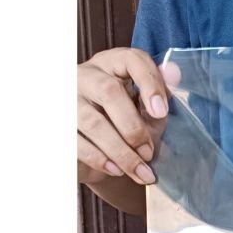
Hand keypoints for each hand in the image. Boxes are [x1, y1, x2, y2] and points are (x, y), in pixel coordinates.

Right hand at [78, 48, 169, 186]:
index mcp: (113, 65)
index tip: (161, 112)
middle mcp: (87, 76)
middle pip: (109, 92)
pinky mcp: (58, 127)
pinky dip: (100, 159)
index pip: (132, 59)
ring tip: (141, 172)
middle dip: (134, 128)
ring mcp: (67, 100)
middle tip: (149, 152)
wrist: (101, 157)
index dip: (149, 83)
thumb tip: (175, 73)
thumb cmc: (128, 129)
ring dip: (121, 152)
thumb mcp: (149, 114)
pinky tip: (117, 170)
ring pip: (93, 122)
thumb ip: (161, 97)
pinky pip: (77, 143)